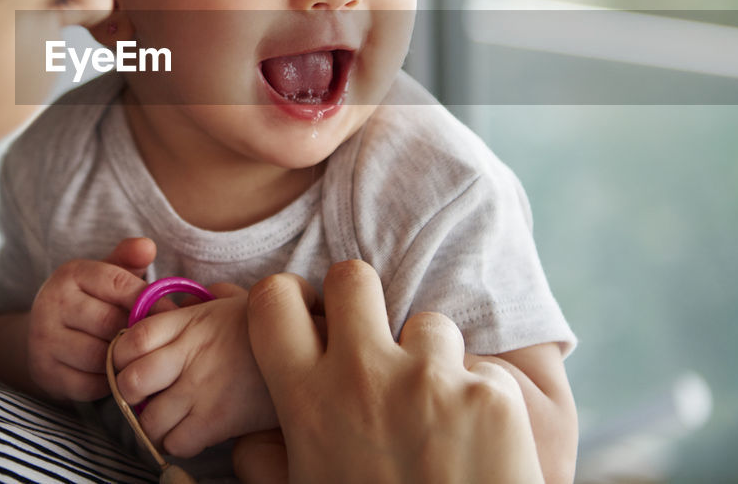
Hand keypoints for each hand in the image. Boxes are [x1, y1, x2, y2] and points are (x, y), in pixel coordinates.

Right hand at [25, 237, 154, 400]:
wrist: (46, 336)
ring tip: (135, 356)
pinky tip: (115, 373)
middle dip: (135, 332)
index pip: (118, 283)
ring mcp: (44, 339)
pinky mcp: (45, 372)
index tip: (171, 313)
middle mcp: (51, 303)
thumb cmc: (91, 302)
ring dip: (122, 359)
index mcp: (70, 274)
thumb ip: (128, 260)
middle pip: (110, 322)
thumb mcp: (106, 276)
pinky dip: (108, 382)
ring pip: (99, 355)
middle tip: (156, 341)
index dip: (149, 300)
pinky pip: (89, 384)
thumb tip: (147, 246)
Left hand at [111, 282, 276, 457]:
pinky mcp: (218, 420)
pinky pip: (176, 442)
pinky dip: (177, 442)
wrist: (311, 347)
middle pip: (130, 382)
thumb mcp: (231, 302)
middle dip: (130, 394)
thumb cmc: (268, 327)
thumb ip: (197, 302)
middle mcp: (189, 355)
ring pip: (149, 420)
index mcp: (189, 322)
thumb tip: (176, 303)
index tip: (131, 363)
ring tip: (168, 418)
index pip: (130, 339)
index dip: (121, 356)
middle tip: (145, 396)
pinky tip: (190, 432)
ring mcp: (202, 389)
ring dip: (153, 424)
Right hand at [236, 261, 544, 483]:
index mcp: (308, 401)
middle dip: (361, 300)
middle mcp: (364, 375)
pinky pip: (482, 371)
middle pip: (353, 278)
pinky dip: (481, 400)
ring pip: (428, 325)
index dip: (288, 300)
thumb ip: (268, 460)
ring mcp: (431, 378)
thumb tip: (247, 438)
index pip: (274, 300)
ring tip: (436, 416)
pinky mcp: (490, 394)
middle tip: (373, 339)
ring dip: (431, 359)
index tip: (306, 320)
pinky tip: (477, 445)